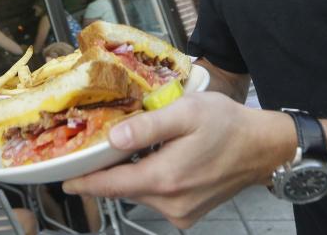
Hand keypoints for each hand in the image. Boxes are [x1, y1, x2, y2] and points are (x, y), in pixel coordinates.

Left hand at [62, 92, 292, 227]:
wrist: (263, 148)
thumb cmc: (227, 125)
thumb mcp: (186, 113)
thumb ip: (148, 126)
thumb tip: (114, 137)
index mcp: (165, 178)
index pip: (111, 185)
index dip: (84, 182)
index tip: (63, 178)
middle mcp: (170, 203)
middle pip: (123, 188)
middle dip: (110, 170)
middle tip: (100, 147)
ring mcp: (181, 213)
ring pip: (140, 192)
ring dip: (133, 173)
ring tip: (138, 147)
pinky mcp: (188, 214)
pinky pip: (157, 197)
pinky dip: (151, 180)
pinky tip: (160, 159)